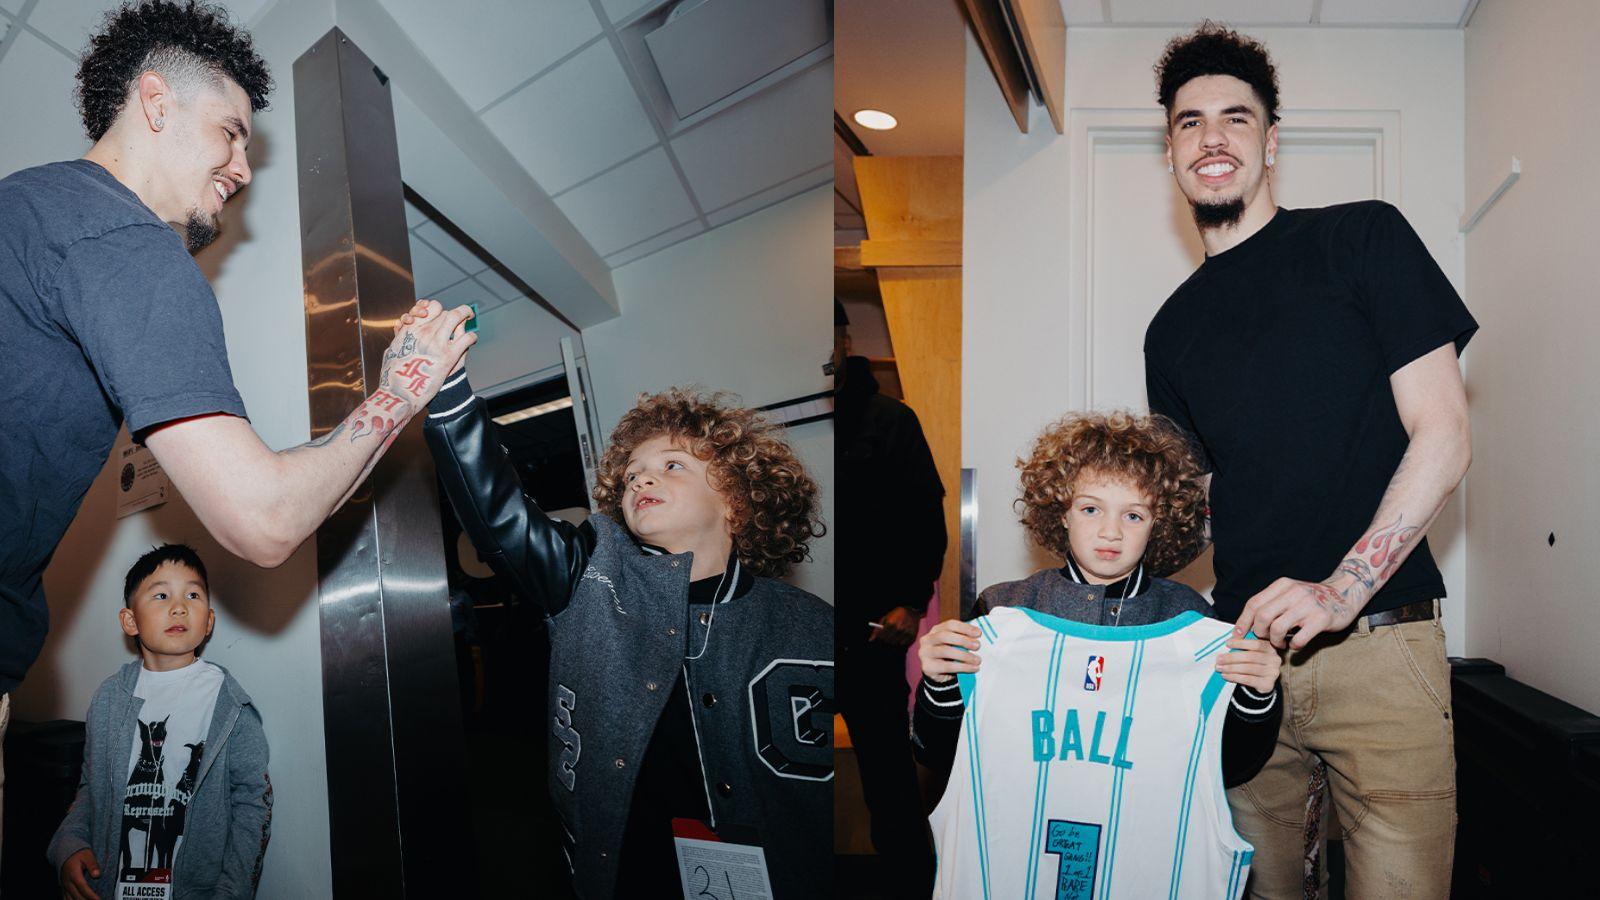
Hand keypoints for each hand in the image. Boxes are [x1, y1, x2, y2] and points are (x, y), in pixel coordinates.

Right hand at [60, 848, 100, 899]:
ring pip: (70, 899)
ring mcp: (64, 886)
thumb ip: (93, 865)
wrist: (64, 852)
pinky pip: (66, 898)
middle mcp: (68, 883)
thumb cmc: (77, 854)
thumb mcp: (88, 856)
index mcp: (74, 875)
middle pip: (77, 896)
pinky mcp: (63, 888)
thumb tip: (97, 874)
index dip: (91, 896)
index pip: (83, 888)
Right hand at [379, 300, 476, 404]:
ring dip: (466, 314)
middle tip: (462, 313)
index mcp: (410, 330)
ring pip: (457, 317)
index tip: (441, 312)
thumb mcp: (392, 351)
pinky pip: (466, 338)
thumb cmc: (393, 376)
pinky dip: (472, 336)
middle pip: (445, 312)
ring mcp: (437, 343)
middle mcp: (424, 333)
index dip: (437, 307)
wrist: (400, 395)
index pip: (430, 307)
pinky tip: (472, 339)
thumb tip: (400, 328)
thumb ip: (400, 337)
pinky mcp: (449, 357)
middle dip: (453, 312)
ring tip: (470, 315)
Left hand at [869, 606, 919, 645]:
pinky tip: (900, 635)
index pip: (881, 636)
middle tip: (886, 636)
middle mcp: (899, 628)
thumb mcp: (885, 618)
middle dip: (885, 639)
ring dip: (892, 640)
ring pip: (894, 643)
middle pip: (887, 640)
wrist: (912, 612)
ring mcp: (906, 633)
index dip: (879, 637)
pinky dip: (900, 641)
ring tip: (894, 634)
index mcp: (891, 623)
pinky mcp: (912, 636)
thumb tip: (870, 640)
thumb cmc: (896, 614)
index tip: (879, 636)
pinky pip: (902, 644)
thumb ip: (877, 629)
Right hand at [918, 619, 980, 683]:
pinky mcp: (927, 667)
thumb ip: (962, 640)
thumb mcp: (954, 645)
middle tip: (977, 646)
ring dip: (964, 655)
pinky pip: (947, 666)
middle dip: (963, 640)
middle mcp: (928, 639)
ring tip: (977, 660)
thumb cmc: (948, 656)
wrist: (937, 674)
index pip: (950, 625)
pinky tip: (972, 668)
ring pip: (945, 651)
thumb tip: (977, 640)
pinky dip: (962, 667)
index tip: (979, 633)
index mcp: (936, 630)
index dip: (964, 628)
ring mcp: (925, 653)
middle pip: (945, 636)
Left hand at [1214, 637, 1281, 693]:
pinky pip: (1248, 680)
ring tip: (1220, 668)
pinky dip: (1235, 677)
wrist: (1262, 682)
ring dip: (1231, 668)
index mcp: (1270, 648)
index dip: (1241, 643)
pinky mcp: (1268, 684)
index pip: (1256, 644)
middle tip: (1218, 659)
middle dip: (1232, 658)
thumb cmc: (1253, 663)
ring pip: (1248, 669)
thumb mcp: (1251, 652)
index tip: (1227, 644)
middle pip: (1251, 657)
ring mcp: (1273, 673)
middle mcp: (1274, 659)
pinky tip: (1225, 676)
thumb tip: (1227, 644)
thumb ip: (1242, 648)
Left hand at [1234, 576, 1360, 649]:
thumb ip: (1272, 604)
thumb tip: (1246, 625)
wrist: (1344, 594)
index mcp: (1282, 585)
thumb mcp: (1289, 593)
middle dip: (1259, 632)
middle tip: (1265, 639)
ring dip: (1275, 641)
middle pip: (1262, 616)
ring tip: (1280, 644)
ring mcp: (1308, 605)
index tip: (1238, 635)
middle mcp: (1293, 592)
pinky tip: (1295, 644)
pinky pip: (1298, 639)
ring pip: (1277, 628)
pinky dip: (1293, 646)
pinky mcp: (1321, 619)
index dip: (1243, 621)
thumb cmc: (1311, 599)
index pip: (1254, 603)